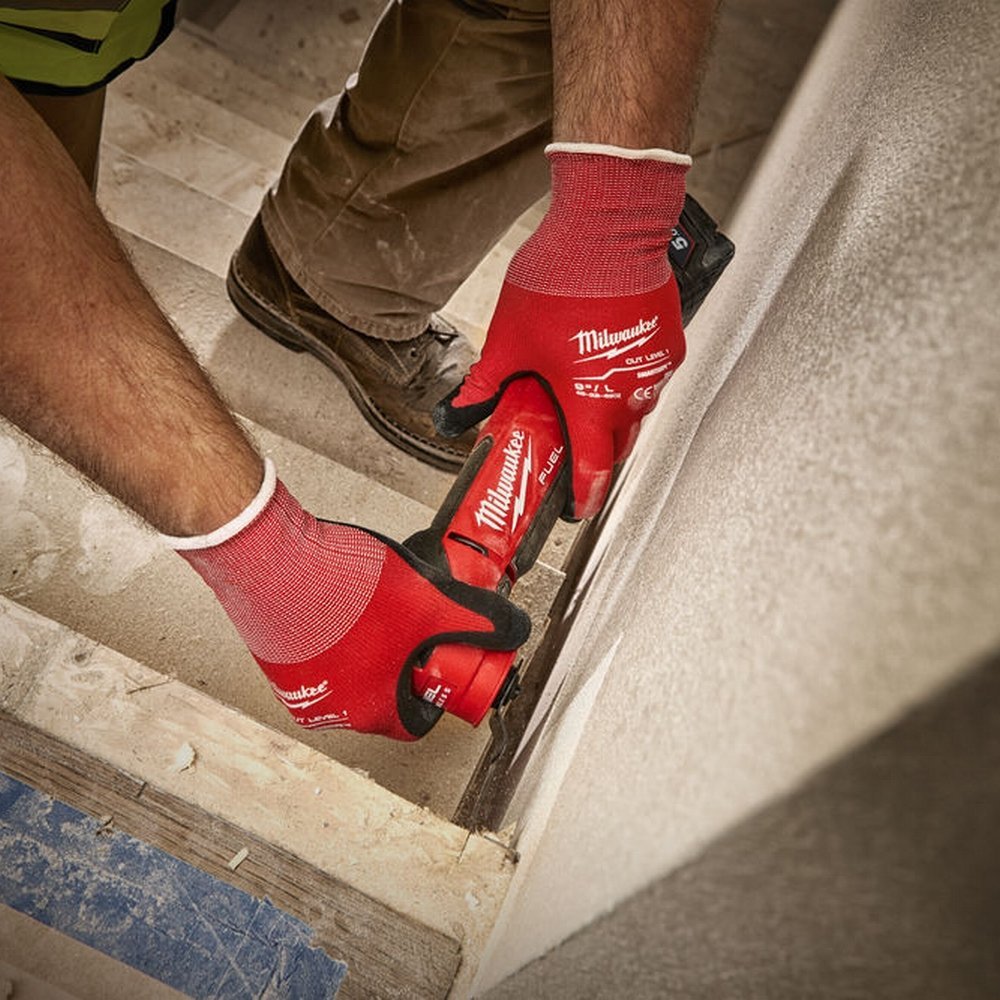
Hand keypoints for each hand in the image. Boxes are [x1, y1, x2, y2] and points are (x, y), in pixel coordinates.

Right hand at [169, 462, 529, 740]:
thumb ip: (479, 621)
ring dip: (375, 644)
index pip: (418, 719)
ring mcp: (298, 686)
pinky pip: (321, 653)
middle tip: (419, 626)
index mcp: (371, 711)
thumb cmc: (344, 592)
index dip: (439, 688)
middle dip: (408, 661)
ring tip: (386, 605)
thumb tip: (514, 629)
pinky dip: (340, 633)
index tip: (443, 664)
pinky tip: (348, 600)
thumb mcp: (433, 603)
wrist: (271, 560)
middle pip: (386, 693)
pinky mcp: (276, 658)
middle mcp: (330, 711)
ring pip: (353, 671)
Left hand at [435, 143, 689, 518]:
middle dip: (596, 454)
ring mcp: (654, 368)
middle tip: (573, 446)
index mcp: (593, 404)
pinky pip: (649, 376)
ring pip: (636, 410)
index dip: (584, 496)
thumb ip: (485, 384)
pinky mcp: (667, 340)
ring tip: (581, 393)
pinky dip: (628, 380)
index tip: (577, 505)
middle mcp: (632, 394)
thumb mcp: (509, 340)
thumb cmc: (565, 278)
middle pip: (618, 445)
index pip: (594, 470)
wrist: (609, 226)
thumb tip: (458, 410)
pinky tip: (602, 359)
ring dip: (612, 413)